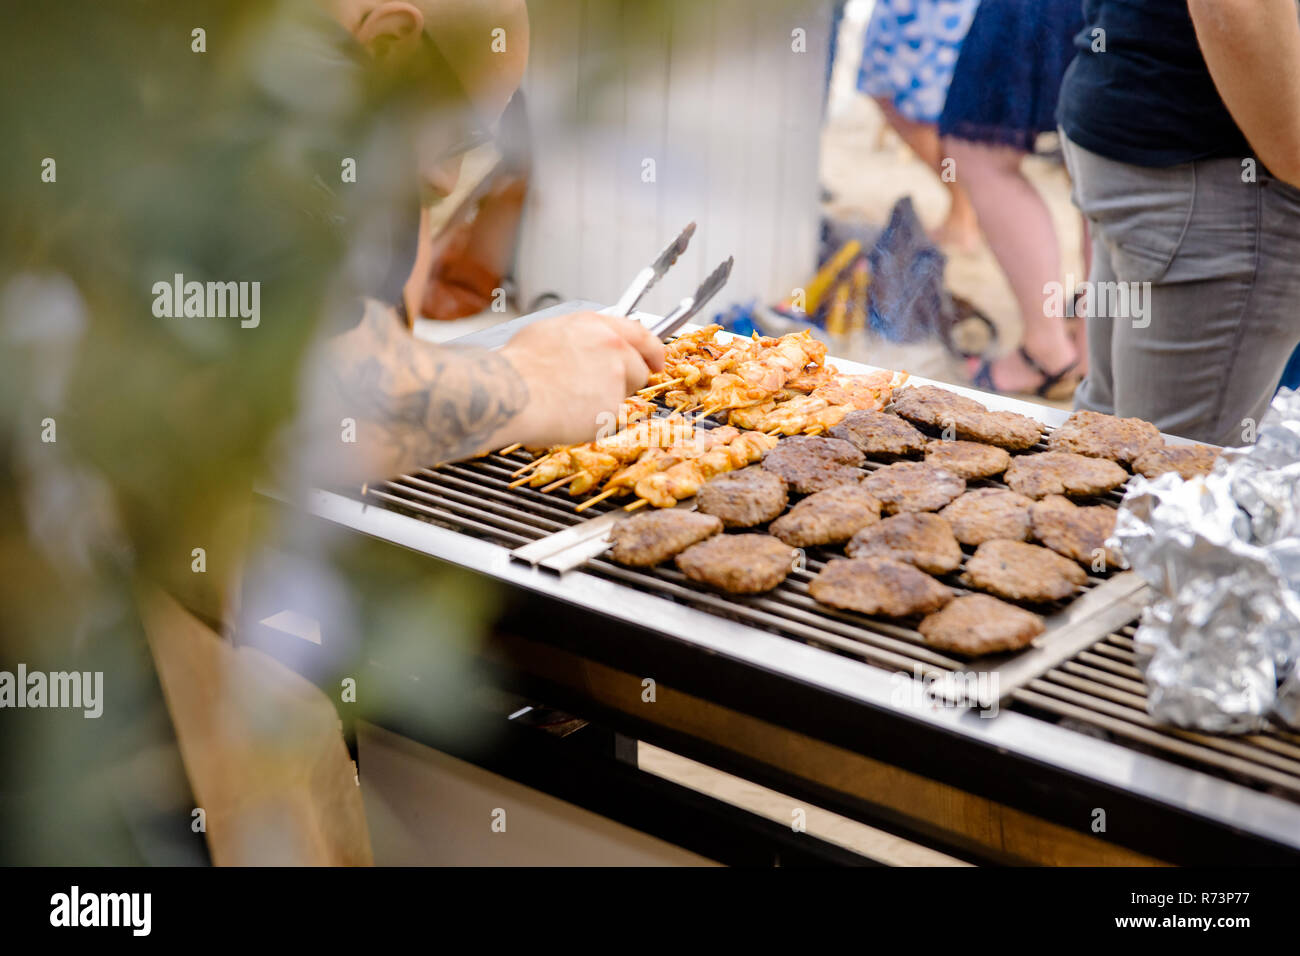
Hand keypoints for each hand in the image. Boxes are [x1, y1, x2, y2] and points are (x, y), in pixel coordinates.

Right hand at [497, 311, 665, 447]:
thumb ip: (579, 336)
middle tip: (603, 389)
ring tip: (573, 400)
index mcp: (596, 325)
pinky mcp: (611, 407)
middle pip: (639, 367)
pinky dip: (593, 420)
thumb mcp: (549, 332)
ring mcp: (615, 377)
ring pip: (626, 394)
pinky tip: (568, 414)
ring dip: (608, 399)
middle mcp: (612, 347)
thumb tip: (584, 342)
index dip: (652, 350)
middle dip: (627, 380)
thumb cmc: (518, 366)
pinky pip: (608, 418)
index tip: (657, 360)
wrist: (510, 392)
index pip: (641, 333)